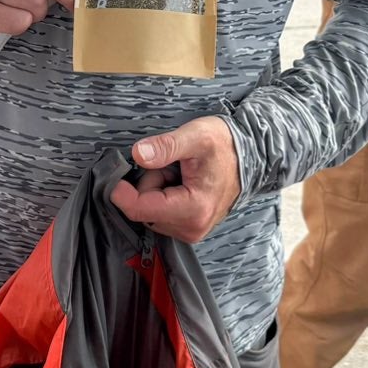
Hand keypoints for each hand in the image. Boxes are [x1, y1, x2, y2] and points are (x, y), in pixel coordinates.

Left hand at [109, 117, 239, 244]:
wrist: (251, 157)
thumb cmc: (225, 145)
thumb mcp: (196, 136)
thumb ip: (166, 146)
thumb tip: (138, 154)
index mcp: (193, 209)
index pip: (141, 209)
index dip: (122, 192)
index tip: (116, 175)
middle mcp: (192, 228)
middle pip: (144, 210)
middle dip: (150, 184)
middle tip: (172, 167)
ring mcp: (191, 231)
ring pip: (151, 212)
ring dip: (157, 190)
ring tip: (180, 174)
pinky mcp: (190, 228)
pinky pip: (161, 214)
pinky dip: (164, 197)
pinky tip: (182, 184)